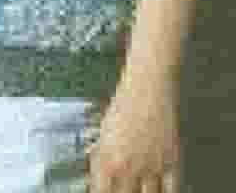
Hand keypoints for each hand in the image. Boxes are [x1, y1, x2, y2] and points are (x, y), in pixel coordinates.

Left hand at [87, 73, 180, 192]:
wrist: (148, 87)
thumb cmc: (123, 103)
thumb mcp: (103, 130)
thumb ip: (101, 154)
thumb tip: (98, 171)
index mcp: (108, 158)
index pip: (101, 190)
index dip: (100, 192)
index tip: (100, 191)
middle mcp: (129, 165)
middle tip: (121, 190)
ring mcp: (152, 165)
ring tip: (138, 189)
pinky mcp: (172, 161)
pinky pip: (171, 188)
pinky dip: (165, 191)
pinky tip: (161, 191)